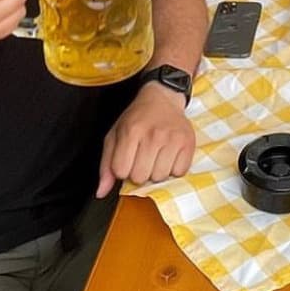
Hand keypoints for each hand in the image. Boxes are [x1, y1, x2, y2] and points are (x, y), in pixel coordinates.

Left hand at [97, 81, 195, 196]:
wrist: (163, 98)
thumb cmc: (137, 118)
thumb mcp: (115, 135)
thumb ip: (106, 165)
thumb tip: (101, 192)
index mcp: (131, 132)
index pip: (121, 171)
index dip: (123, 168)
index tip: (128, 158)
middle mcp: (153, 135)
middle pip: (140, 177)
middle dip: (140, 171)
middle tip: (143, 156)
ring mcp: (172, 139)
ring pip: (160, 178)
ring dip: (157, 171)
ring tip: (157, 155)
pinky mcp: (188, 142)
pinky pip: (179, 173)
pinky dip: (174, 169)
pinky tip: (170, 155)